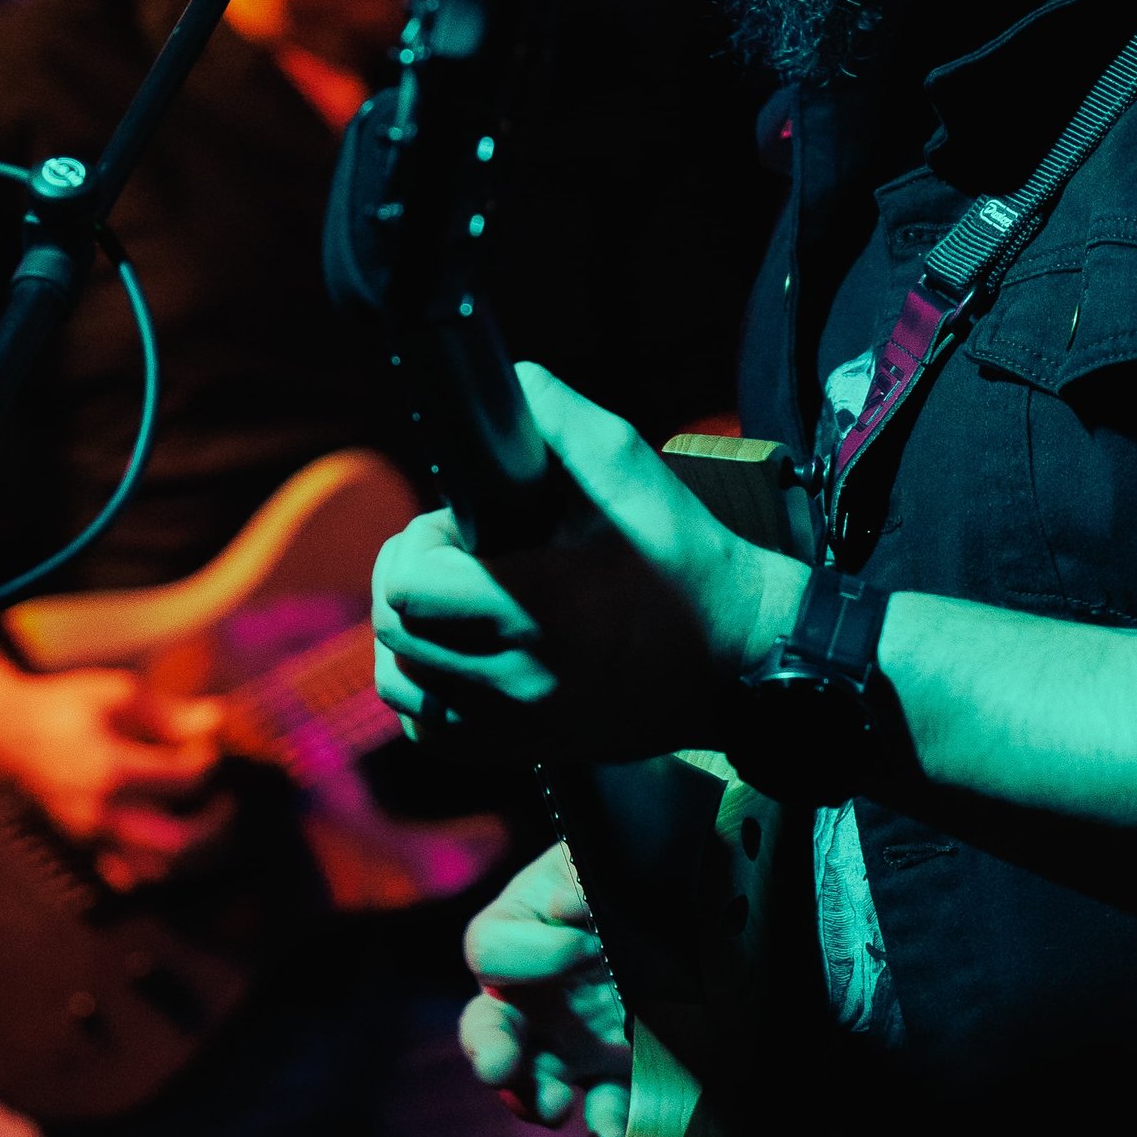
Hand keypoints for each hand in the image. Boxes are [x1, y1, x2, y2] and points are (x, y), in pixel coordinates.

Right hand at [0, 657, 232, 885]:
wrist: (11, 734)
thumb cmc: (66, 708)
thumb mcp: (119, 694)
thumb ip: (172, 713)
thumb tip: (219, 721)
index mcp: (110, 771)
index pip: (186, 781)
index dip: (208, 761)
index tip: (205, 744)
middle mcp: (101, 813)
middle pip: (179, 843)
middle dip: (214, 823)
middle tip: (223, 799)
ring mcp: (92, 835)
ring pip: (158, 869)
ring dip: (191, 850)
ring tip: (204, 818)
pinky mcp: (87, 846)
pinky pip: (132, 874)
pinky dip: (159, 863)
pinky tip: (170, 832)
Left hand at [370, 364, 804, 757]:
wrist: (740, 661)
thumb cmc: (690, 567)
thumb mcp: (634, 475)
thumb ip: (561, 421)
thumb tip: (508, 385)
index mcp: (536, 610)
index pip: (410, 584)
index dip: (423, 541)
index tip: (465, 526)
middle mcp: (515, 679)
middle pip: (395, 631)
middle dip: (414, 580)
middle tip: (466, 559)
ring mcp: (515, 725)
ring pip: (401, 684)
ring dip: (414, 637)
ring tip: (461, 607)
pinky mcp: (522, 751)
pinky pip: (433, 730)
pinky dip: (430, 690)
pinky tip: (465, 657)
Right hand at [458, 843, 631, 1136]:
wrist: (696, 894)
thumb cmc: (633, 869)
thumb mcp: (605, 857)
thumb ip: (584, 873)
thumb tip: (569, 905)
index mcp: (520, 929)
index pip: (490, 948)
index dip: (528, 953)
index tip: (580, 947)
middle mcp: (532, 992)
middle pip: (487, 1026)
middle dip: (490, 1048)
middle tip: (498, 1065)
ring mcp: (568, 1039)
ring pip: (528, 1079)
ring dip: (533, 1098)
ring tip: (553, 1107)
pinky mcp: (614, 1072)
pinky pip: (599, 1106)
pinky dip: (606, 1124)